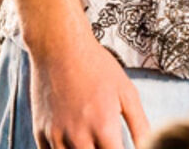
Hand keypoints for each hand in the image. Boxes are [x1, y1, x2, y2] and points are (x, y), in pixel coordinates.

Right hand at [26, 31, 150, 148]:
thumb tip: (149, 146)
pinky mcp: (40, 133)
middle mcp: (78, 136)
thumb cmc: (99, 68)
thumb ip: (139, 124)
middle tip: (107, 142)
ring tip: (92, 140)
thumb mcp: (127, 92)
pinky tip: (75, 142)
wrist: (60, 49)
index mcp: (103, 126)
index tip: (121, 146)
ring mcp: (56, 136)